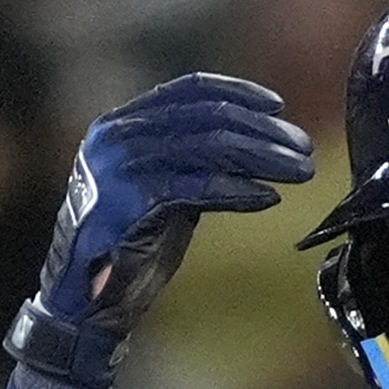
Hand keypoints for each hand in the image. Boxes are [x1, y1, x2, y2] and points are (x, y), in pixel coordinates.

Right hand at [7, 74, 315, 388]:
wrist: (85, 298)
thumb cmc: (129, 243)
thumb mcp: (162, 187)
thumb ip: (191, 159)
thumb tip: (251, 140)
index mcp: (122, 123)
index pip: (188, 91)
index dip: (238, 94)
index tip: (278, 107)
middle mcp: (118, 136)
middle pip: (206, 117)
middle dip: (263, 131)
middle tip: (303, 148)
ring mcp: (123, 167)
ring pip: (209, 147)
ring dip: (263, 157)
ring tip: (299, 170)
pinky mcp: (133, 203)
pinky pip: (198, 187)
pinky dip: (239, 191)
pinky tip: (268, 197)